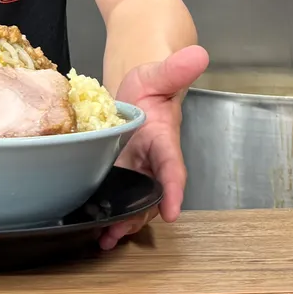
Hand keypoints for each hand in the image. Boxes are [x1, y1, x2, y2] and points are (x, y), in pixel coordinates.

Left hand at [99, 44, 209, 249]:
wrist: (136, 94)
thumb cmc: (149, 86)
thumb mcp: (157, 74)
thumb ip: (175, 69)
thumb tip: (199, 54)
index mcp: (163, 140)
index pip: (172, 166)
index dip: (173, 189)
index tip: (173, 210)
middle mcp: (151, 162)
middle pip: (151, 194)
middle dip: (140, 216)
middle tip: (121, 231)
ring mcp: (134, 171)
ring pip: (134, 203)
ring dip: (123, 223)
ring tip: (106, 240)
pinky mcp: (118, 175)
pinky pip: (117, 198)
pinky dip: (107, 215)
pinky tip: (93, 229)